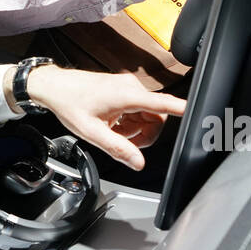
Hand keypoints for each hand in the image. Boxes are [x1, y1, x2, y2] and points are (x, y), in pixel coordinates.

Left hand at [25, 66, 185, 170]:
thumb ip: (118, 148)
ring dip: (134, 129)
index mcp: (127, 95)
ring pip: (146, 115)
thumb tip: (138, 163)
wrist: (53, 86)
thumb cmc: (69, 104)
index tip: (197, 112)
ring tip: (112, 133)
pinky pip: (137, 110)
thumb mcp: (92, 132)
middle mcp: (131, 87)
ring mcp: (127, 87)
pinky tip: (111, 125)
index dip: (182, 109)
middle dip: (144, 135)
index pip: (163, 103)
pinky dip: (128, 122)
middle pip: (156, 116)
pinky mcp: (123, 89)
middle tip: (124, 143)